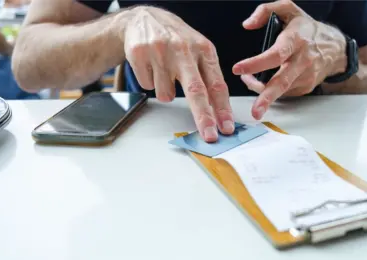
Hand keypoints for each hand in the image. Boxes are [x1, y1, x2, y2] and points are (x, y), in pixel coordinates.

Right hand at [124, 7, 233, 141]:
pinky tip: (152, 66)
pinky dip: (151, 82)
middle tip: (209, 135)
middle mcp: (184, 49)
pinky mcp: (140, 54)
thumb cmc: (176, 39)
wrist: (144, 18)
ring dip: (166, 91)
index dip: (222, 109)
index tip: (226, 127)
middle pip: (196, 90)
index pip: (216, 84)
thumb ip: (208, 77)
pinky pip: (148, 86)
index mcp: (204, 49)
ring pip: (166, 94)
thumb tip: (217, 112)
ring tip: (165, 72)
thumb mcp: (198, 51)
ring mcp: (160, 51)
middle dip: (204, 117)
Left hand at [232, 0, 346, 119]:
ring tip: (249, 81)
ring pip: (280, 90)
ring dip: (261, 91)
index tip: (238, 69)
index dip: (256, 63)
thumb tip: (247, 24)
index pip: (276, 54)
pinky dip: (271, 91)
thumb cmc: (307, 28)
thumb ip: (265, 11)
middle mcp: (303, 60)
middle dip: (267, 97)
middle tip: (255, 111)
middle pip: (282, 81)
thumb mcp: (289, 9)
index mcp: (296, 39)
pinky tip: (265, 82)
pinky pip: (284, 92)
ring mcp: (306, 76)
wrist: (334, 47)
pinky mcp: (306, 87)